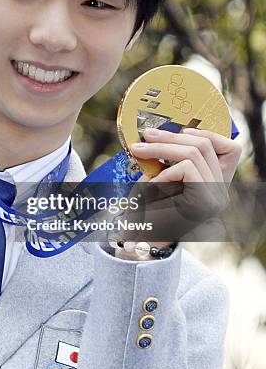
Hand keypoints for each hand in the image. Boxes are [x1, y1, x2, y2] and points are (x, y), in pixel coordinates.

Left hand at [120, 127, 241, 247]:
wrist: (139, 240)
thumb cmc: (146, 208)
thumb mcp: (160, 175)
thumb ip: (170, 156)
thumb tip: (162, 130)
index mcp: (215, 184)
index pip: (230, 149)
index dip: (208, 133)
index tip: (180, 129)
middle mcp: (220, 191)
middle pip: (205, 145)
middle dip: (171, 136)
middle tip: (145, 135)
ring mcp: (215, 197)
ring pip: (195, 153)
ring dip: (162, 148)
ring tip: (138, 151)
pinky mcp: (205, 201)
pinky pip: (187, 168)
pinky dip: (165, 171)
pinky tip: (151, 185)